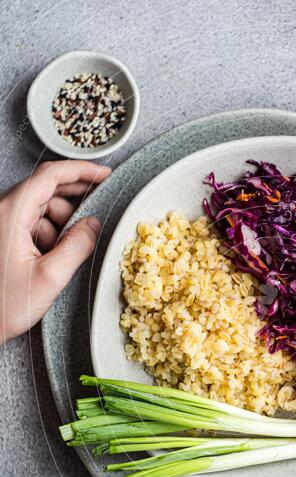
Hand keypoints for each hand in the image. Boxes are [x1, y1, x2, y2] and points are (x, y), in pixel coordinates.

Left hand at [0, 160, 110, 343]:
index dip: (81, 170)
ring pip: (42, 208)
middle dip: (75, 200)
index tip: (104, 174)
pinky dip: (50, 233)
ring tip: (68, 249)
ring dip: (62, 222)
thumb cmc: (1, 305)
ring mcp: (3, 223)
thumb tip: (95, 225)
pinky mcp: (4, 236)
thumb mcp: (49, 277)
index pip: (50, 176)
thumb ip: (77, 247)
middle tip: (98, 211)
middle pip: (47, 189)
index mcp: (11, 213)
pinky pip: (33, 223)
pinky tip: (54, 255)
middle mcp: (4, 212)